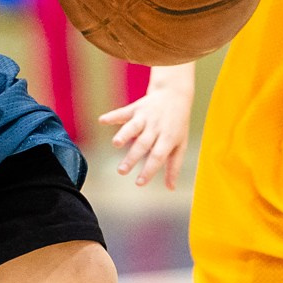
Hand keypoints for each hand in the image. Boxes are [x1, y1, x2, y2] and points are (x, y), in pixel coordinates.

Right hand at [102, 74, 193, 190]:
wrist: (175, 93)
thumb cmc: (177, 124)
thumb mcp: (180, 144)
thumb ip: (173, 166)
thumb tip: (171, 189)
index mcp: (169, 138)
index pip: (158, 156)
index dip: (149, 170)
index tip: (139, 183)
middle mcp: (157, 127)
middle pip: (144, 144)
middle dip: (132, 158)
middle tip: (121, 171)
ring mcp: (146, 116)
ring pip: (134, 126)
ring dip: (124, 134)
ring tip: (116, 144)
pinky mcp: (136, 107)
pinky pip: (123, 112)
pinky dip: (113, 116)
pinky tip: (102, 120)